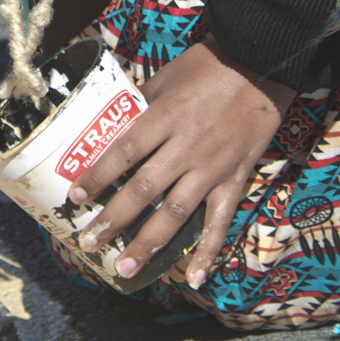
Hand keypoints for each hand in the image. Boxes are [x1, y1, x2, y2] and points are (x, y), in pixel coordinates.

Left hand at [67, 40, 293, 288]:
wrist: (263, 64)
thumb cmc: (211, 65)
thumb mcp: (169, 74)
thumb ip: (144, 100)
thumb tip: (114, 117)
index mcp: (166, 117)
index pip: (124, 153)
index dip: (98, 176)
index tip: (76, 196)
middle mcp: (186, 147)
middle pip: (143, 190)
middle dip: (113, 219)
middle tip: (89, 242)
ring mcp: (212, 167)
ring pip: (176, 212)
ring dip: (148, 243)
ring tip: (124, 267)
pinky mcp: (235, 178)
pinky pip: (221, 220)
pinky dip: (208, 250)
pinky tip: (193, 276)